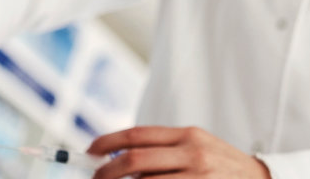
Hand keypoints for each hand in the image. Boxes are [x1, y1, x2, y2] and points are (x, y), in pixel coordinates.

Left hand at [87, 126, 271, 178]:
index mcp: (187, 135)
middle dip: (107, 172)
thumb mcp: (196, 146)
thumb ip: (163, 148)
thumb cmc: (220, 165)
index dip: (107, 142)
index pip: (137, 135)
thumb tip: (118, 157)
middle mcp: (192, 154)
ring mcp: (198, 177)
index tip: (90, 151)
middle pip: (134, 161)